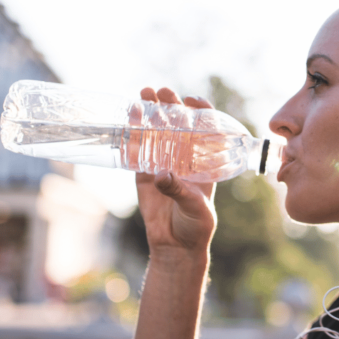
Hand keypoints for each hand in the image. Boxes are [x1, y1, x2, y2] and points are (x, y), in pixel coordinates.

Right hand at [135, 87, 217, 254]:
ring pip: (157, 133)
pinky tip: (130, 116)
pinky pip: (138, 150)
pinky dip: (133, 133)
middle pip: (180, 126)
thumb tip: (161, 174)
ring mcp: (164, 164)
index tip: (192, 100)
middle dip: (172, 107)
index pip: (208, 130)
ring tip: (144, 94)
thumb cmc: (196, 226)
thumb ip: (179, 190)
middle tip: (163, 92)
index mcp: (206, 163)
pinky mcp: (144, 173)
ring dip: (151, 113)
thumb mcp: (195, 207)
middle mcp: (186, 159)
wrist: (176, 246)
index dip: (202, 112)